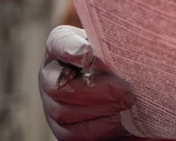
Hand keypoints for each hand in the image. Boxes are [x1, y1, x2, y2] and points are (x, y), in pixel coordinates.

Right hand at [39, 25, 135, 140]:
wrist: (114, 81)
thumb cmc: (110, 57)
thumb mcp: (108, 43)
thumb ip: (106, 43)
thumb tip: (105, 53)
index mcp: (60, 47)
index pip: (58, 43)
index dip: (71, 49)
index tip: (89, 54)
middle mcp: (49, 75)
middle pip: (59, 88)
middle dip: (96, 90)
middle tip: (124, 88)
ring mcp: (51, 104)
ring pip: (64, 113)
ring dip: (100, 108)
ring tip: (126, 102)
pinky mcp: (62, 128)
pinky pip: (72, 134)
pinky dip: (96, 127)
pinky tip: (115, 118)